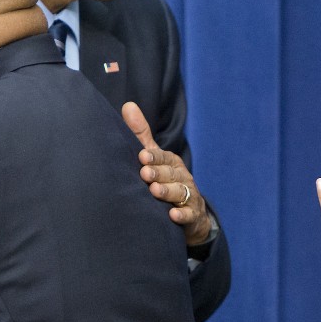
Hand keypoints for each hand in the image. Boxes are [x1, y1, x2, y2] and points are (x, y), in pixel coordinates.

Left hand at [122, 102, 212, 245]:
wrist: (189, 212)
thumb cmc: (165, 179)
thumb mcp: (154, 157)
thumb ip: (141, 134)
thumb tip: (128, 105)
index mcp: (171, 162)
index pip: (163, 157)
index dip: (153, 157)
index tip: (141, 156)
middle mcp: (182, 177)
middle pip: (171, 173)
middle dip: (158, 173)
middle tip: (144, 174)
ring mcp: (189, 196)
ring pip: (180, 192)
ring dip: (168, 191)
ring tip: (155, 191)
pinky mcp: (192, 214)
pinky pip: (188, 214)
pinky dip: (182, 214)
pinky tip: (172, 215)